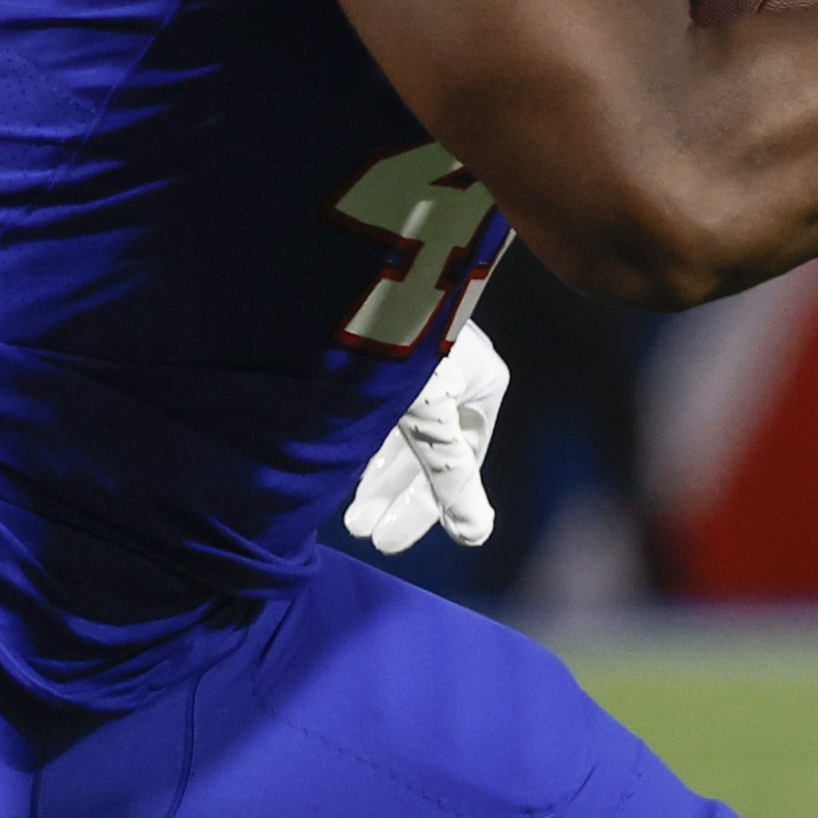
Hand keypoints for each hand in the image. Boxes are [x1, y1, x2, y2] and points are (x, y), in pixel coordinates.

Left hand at [346, 316, 508, 552]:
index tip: (389, 541)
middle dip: (392, 494)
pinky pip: (373, 405)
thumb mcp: (432, 420)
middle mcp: (453, 371)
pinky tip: (337, 460)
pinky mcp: (374, 346)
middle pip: (426, 450)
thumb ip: (451, 478)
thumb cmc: (407, 350)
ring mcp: (415, 358)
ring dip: (372, 473)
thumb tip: (476, 536)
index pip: (459, 464)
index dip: (426, 508)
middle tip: (361, 530)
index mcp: (480, 383)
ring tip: (347, 509)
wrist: (363, 275)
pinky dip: (361, 438)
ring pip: (398, 429)